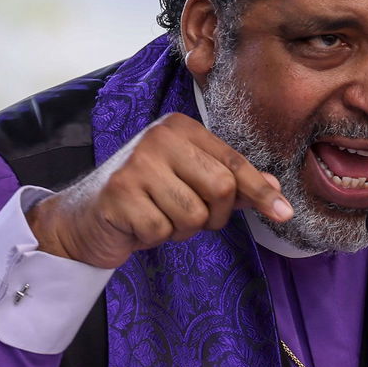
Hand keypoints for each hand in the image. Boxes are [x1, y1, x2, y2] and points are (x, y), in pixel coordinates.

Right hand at [27, 113, 292, 267]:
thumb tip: (274, 190)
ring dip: (181, 230)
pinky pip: (163, 231)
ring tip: (158, 218)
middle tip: (189, 217)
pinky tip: (138, 225)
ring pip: (194, 215)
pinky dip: (155, 238)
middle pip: (221, 189)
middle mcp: (158, 138)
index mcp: (180, 128)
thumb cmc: (143, 198)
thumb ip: (230, 183)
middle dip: (213, 216)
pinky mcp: (119, 194)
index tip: (284, 213)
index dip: (260, 191)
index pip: (233, 161)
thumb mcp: (188, 183)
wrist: (83, 218)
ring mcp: (136, 164)